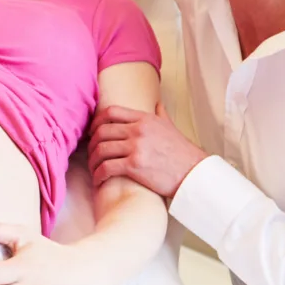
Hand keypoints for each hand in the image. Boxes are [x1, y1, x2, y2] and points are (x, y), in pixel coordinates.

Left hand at [88, 102, 207, 197]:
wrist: (194, 173)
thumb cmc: (182, 152)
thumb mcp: (171, 127)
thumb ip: (161, 114)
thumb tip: (157, 104)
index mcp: (144, 118)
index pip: (111, 111)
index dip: (96, 121)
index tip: (92, 131)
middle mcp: (138, 130)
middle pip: (102, 131)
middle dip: (91, 143)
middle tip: (90, 152)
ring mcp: (136, 147)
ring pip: (101, 149)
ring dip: (93, 160)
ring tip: (94, 168)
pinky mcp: (134, 165)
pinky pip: (107, 167)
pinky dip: (98, 174)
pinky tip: (99, 180)